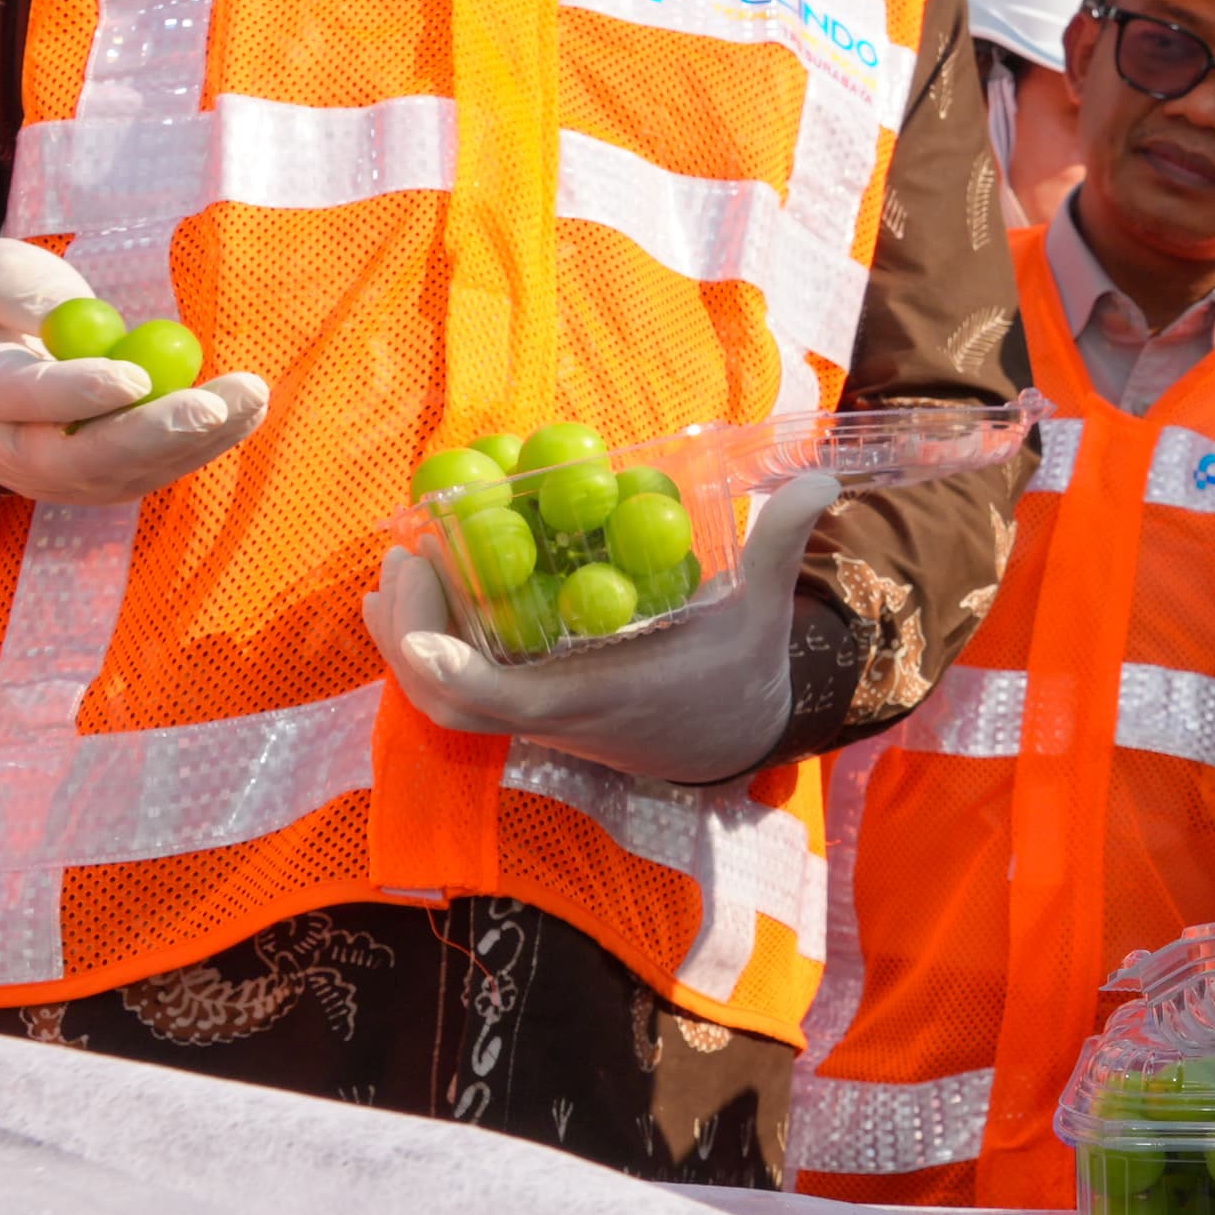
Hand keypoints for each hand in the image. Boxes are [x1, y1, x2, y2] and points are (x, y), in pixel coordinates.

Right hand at [0, 239, 267, 505]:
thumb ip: (17, 286)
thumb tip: (73, 313)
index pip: (19, 397)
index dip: (76, 392)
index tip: (136, 377)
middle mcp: (1, 447)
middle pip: (77, 457)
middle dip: (151, 434)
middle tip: (212, 405)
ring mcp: (46, 476)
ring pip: (121, 474)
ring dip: (192, 441)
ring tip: (250, 397)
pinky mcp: (91, 484)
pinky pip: (146, 473)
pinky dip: (199, 447)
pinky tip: (244, 413)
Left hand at [362, 471, 840, 783]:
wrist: (734, 735)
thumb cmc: (740, 673)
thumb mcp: (762, 612)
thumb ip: (779, 545)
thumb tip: (821, 479)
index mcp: (598, 697)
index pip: (503, 700)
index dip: (447, 663)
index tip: (417, 605)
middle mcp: (554, 716)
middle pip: (447, 704)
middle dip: (409, 637)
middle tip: (400, 560)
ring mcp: (536, 717)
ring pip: (443, 702)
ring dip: (408, 641)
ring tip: (393, 571)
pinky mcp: (531, 707)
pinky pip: (461, 690)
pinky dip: (430, 648)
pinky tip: (423, 595)